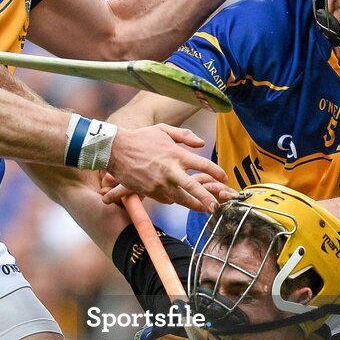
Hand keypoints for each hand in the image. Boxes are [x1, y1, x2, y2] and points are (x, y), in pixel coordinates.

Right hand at [104, 125, 236, 211]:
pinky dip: (173, 200)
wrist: (116, 150)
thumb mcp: (163, 130)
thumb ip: (184, 135)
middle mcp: (170, 170)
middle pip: (194, 187)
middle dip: (208, 198)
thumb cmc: (140, 138)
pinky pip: (166, 199)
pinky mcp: (150, 191)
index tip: (223, 177)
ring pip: (181, 199)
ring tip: (203, 209)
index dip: (216, 172)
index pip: (203, 165)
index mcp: (177, 154)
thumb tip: (202, 144)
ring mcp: (160, 183)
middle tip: (217, 207)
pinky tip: (178, 199)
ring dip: (193, 205)